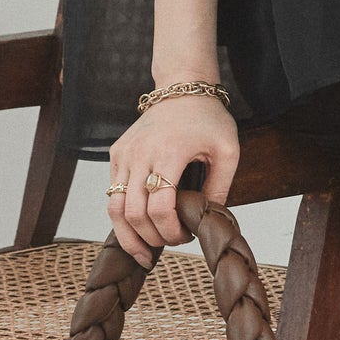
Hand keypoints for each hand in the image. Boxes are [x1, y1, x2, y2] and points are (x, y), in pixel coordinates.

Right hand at [107, 94, 239, 267]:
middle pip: (135, 212)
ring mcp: (125, 153)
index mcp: (170, 152)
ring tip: (144, 253)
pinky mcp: (116, 153)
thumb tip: (207, 222)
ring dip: (128, 236)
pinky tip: (137, 228)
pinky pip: (111, 192)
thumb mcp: (228, 150)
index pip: (161, 207)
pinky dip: (121, 215)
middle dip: (151, 238)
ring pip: (114, 207)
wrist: (182, 86)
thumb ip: (220, 187)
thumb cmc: (207, 118)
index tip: (184, 237)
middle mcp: (141, 153)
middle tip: (168, 244)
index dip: (170, 231)